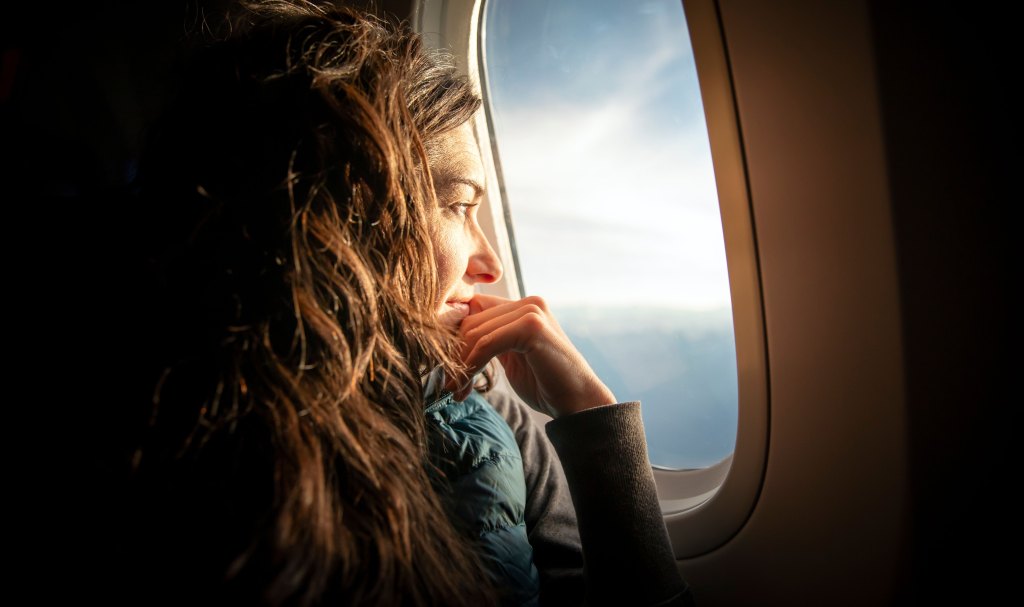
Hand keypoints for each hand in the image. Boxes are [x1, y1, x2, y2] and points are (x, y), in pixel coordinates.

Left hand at [446, 293, 616, 416]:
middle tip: (449, 386)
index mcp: (523, 307)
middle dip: (454, 355)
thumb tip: (452, 341)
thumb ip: (490, 341)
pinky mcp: (531, 327)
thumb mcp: (511, 358)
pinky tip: (465, 388)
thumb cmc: (545, 385)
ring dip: (460, 365)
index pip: (473, 310)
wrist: (578, 403)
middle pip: (470, 320)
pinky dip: (470, 367)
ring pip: (475, 332)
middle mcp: (528, 302)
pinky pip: (486, 344)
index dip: (455, 338)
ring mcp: (531, 311)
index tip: (447, 369)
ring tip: (456, 390)